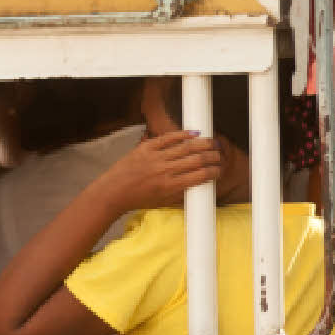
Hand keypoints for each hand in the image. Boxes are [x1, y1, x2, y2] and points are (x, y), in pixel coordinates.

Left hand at [90, 128, 224, 212]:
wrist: (114, 191)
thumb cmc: (138, 199)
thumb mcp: (163, 202)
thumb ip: (181, 193)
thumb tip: (199, 183)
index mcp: (170, 186)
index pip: (199, 176)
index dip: (214, 171)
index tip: (220, 169)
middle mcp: (164, 171)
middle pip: (196, 160)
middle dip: (212, 157)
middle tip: (220, 155)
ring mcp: (155, 157)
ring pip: (185, 147)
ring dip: (203, 144)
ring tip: (213, 142)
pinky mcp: (146, 147)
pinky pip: (167, 138)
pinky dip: (182, 134)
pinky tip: (194, 133)